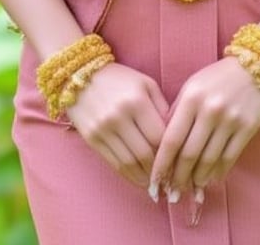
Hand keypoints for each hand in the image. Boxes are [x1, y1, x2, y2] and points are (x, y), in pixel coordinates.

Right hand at [68, 62, 169, 187]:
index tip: (179, 163)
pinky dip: (127, 175)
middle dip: (159, 170)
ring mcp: (103, 129)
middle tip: (169, 179)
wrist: (80, 74)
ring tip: (155, 184)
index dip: (171, 153)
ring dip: (144, 178)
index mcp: (137, 100)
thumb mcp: (146, 84)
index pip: (159, 136)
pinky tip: (138, 178)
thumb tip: (175, 136)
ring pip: (129, 163)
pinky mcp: (92, 138)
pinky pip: (113, 163)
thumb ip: (162, 107)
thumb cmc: (120, 79)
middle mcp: (120, 116)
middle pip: (145, 153)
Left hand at [150, 56, 259, 202]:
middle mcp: (210, 109)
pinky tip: (211, 179)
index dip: (161, 165)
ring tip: (191, 188)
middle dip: (178, 178)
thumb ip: (177, 112)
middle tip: (173, 194)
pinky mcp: (248, 128)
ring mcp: (230, 119)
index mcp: (191, 97)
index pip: (171, 139)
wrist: (257, 65)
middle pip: (189, 154)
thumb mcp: (192, 85)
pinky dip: (218, 173)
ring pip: (209, 160)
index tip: (155, 182)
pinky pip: (229, 158)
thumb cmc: (218, 77)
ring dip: (198, 179)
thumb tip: (163, 146)